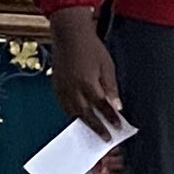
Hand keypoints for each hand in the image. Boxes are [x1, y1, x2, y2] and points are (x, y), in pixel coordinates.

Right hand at [50, 4, 124, 139]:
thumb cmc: (90, 46)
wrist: (69, 34)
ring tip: (93, 131)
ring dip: (84, 123)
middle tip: (105, 138)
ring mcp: (63, 89)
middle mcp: (73, 89)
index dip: (110, 119)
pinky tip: (79, 117)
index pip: (101, 107)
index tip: (117, 128)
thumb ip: (111, 87)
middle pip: (86, 115)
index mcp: (87, 83)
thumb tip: (116, 106)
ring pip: (73, 113)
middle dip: (97, 127)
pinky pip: (64, 106)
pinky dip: (72, 114)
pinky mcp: (56, 86)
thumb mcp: (107, 65)